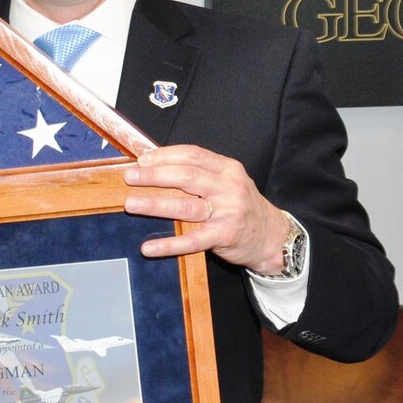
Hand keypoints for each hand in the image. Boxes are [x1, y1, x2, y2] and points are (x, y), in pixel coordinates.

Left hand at [123, 146, 285, 272]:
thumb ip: (200, 174)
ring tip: (131, 204)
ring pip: (185, 206)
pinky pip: (192, 240)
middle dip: (154, 176)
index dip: (164, 156)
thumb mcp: (227, 183)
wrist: (273, 236)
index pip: (193, 155)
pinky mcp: (225, 235)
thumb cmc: (241, 206)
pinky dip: (168, 245)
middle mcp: (229, 187)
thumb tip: (154, 166)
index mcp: (227, 169)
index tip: (141, 159)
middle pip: (186, 176)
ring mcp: (228, 212)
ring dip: (155, 205)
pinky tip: (148, 247)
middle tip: (129, 177)